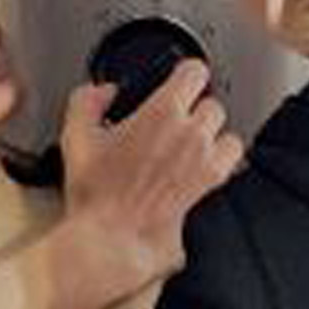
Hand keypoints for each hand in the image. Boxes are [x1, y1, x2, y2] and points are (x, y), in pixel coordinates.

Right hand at [54, 59, 242, 303]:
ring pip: (227, 132)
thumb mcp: (76, 135)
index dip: (186, 73)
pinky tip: (204, 164)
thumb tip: (104, 92)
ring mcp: (205, 161)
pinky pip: (233, 161)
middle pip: (213, 104)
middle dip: (196, 108)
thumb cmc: (97, 193)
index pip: (195, 72)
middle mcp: (190, 134)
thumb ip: (87, 100)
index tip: (179, 80)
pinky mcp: (212, 185)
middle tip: (176, 119)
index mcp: (162, 112)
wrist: (113, 236)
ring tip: (192, 142)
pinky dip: (223, 159)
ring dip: (213, 134)